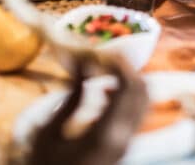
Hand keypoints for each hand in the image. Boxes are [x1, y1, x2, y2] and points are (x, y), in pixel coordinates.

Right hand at [27, 55, 147, 164]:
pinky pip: (135, 112)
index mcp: (107, 135)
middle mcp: (125, 138)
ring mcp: (127, 143)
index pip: (130, 86)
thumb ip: (72, 96)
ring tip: (102, 69)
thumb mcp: (50, 132)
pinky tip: (103, 89)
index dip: (121, 62)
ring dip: (129, 80)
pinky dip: (126, 94)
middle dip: (128, 67)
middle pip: (144, 90)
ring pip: (143, 100)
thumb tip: (84, 61)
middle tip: (104, 55)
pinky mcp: (124, 145)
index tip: (101, 49)